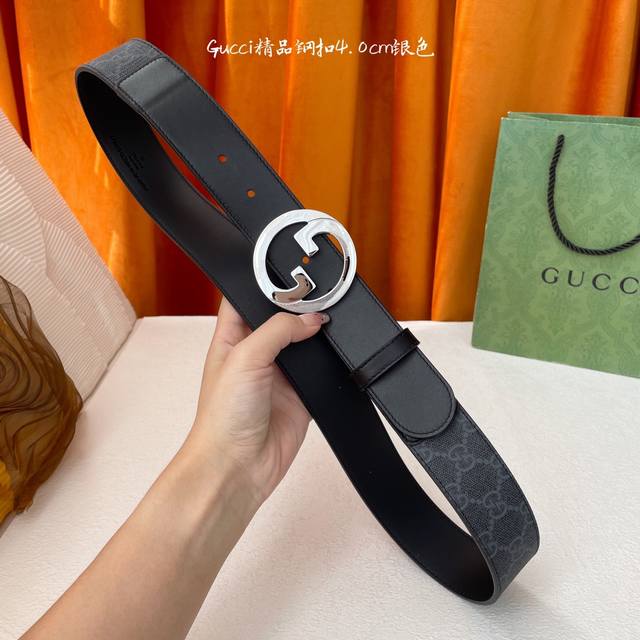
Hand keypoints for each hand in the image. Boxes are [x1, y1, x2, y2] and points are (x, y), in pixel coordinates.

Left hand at [185, 297, 329, 507]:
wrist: (237, 466)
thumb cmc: (222, 417)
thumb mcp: (244, 358)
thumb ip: (278, 331)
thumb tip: (311, 318)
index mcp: (232, 339)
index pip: (245, 299)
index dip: (263, 285)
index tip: (287, 273)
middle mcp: (256, 353)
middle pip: (282, 318)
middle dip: (299, 308)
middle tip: (318, 296)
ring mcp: (279, 375)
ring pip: (304, 343)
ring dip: (316, 335)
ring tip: (328, 320)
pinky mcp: (301, 395)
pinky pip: (321, 372)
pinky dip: (329, 364)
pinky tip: (334, 353)